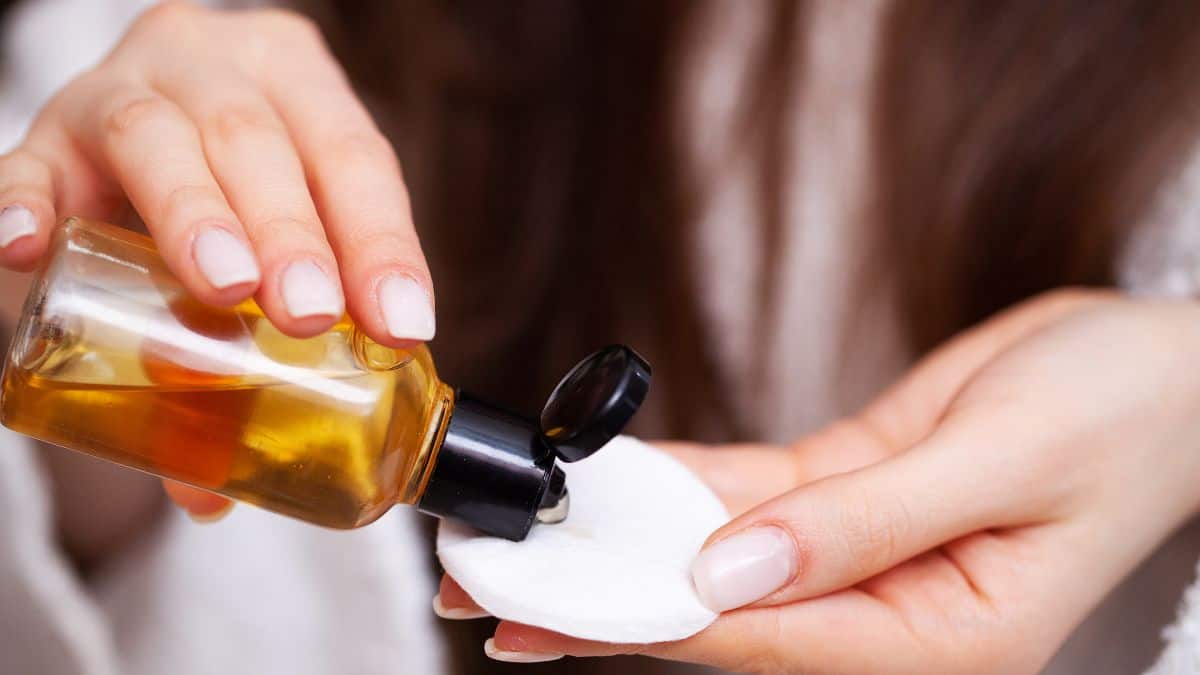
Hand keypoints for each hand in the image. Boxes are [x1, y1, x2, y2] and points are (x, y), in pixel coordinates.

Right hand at [0, 3, 433, 518]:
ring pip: (156, 136)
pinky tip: (30, 249)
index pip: (355, 161)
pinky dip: (26, 204)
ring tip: (219, 287)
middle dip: (288, 232)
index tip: (400, 326)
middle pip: (257, 141)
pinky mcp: (45, 134)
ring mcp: (124, 91)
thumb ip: (274, 340)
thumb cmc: (233, 201)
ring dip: (192, 214)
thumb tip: (216, 495)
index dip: (381, 243)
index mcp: (299, 87)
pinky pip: (27, 165)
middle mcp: (216, 68)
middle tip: (307, 312)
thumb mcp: (272, 243)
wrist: (138, 137)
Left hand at [440, 289, 1199, 672]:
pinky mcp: (844, 497)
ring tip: (514, 545)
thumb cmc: (1115, 413)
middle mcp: (886, 612)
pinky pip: (742, 495)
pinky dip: (672, 485)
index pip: (761, 641)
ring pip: (713, 554)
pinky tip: (601, 482)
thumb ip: (864, 524)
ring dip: (617, 544)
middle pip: (716, 613)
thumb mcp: (1002, 462)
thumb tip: (729, 573)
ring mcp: (857, 556)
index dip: (642, 621)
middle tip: (484, 593)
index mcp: (940, 639)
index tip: (541, 607)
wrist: (1159, 369)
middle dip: (600, 602)